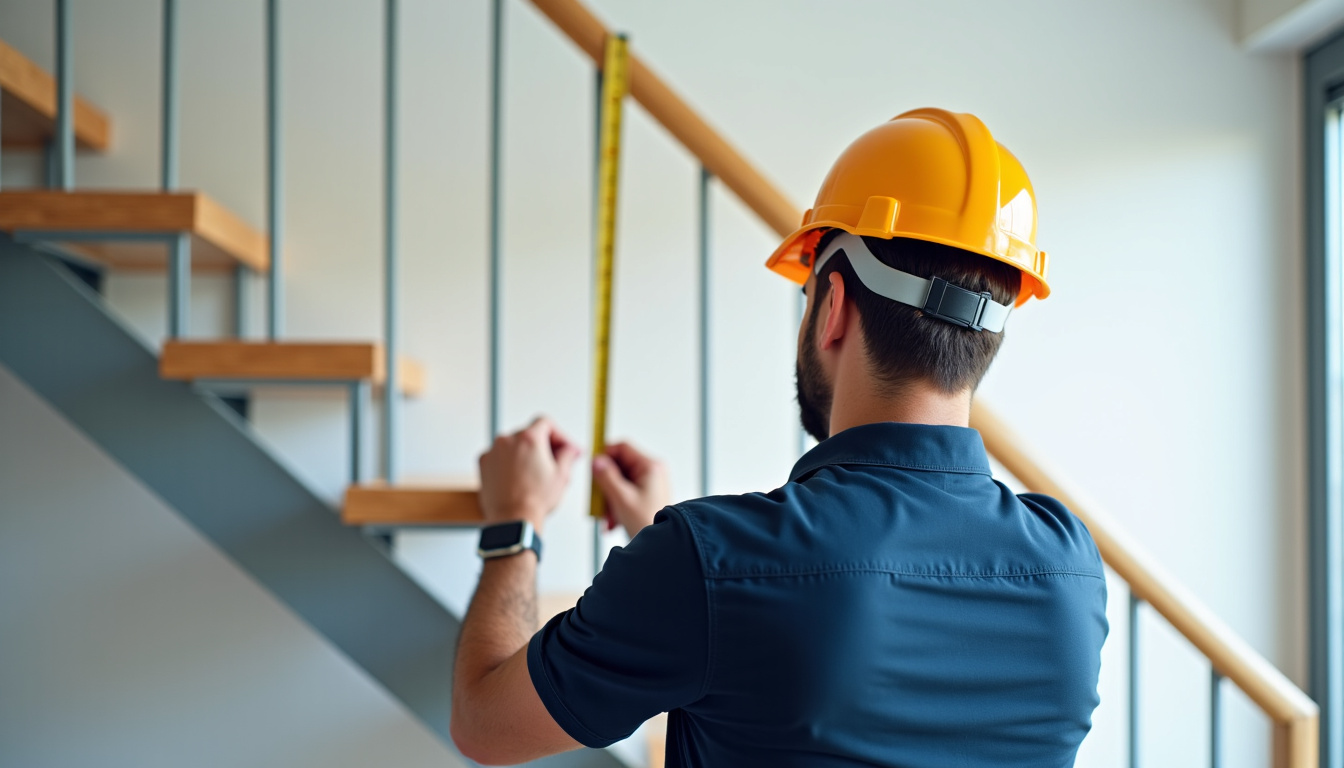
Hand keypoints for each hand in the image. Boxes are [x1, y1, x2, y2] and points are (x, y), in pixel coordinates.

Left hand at [478, 416, 582, 534]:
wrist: (512, 519)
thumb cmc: (535, 500)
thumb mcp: (561, 475)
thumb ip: (568, 454)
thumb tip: (569, 449)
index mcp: (529, 438)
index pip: (546, 423)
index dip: (559, 435)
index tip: (565, 447)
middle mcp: (508, 440)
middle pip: (529, 434)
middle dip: (544, 446)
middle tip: (555, 461)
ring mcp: (493, 451)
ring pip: (514, 445)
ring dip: (526, 454)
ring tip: (536, 473)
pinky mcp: (483, 463)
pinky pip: (500, 456)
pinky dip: (509, 463)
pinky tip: (519, 477)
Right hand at [591, 441, 670, 537]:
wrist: (662, 547)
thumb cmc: (648, 523)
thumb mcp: (622, 499)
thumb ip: (607, 477)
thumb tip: (596, 461)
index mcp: (650, 467)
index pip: (623, 448)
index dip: (605, 454)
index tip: (591, 466)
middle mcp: (651, 472)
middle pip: (619, 467)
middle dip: (605, 486)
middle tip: (598, 500)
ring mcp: (649, 483)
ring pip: (619, 482)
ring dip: (609, 499)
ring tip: (607, 518)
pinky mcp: (645, 494)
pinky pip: (624, 493)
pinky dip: (615, 506)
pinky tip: (613, 523)